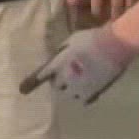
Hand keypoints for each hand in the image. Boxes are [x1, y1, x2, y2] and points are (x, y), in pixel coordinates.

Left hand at [21, 24, 138, 103]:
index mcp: (58, 63)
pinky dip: (84, 96)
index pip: (41, 76)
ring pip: (69, 95)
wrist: (115, 45)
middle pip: (56, 86)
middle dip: (59, 81)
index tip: (24, 89)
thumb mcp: (71, 41)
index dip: (32, 82)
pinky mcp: (93, 93)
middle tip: (67, 75)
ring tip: (79, 82)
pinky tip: (88, 90)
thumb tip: (56, 58)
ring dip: (71, 90)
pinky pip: (83, 100)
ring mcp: (79, 87)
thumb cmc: (92, 38)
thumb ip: (61, 52)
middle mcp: (65, 77)